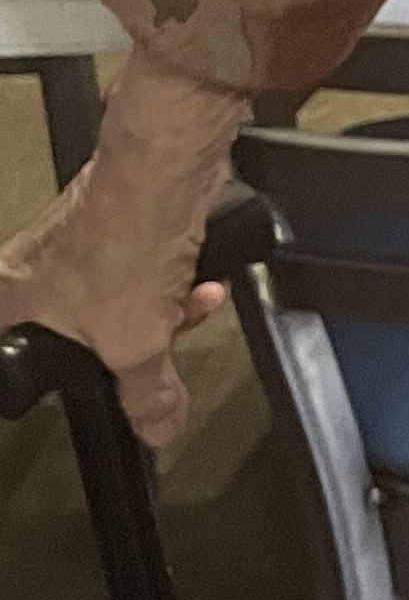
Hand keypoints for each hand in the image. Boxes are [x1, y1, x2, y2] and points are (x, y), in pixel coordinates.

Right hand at [0, 180, 225, 457]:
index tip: (83, 381)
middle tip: (152, 346)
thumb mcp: (134, 343)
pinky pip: (140, 270)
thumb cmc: (123, 239)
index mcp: (6, 303)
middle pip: (76, 334)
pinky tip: (199, 282)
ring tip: (188, 305)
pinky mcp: (112, 227)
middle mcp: (30, 271)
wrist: (164, 171)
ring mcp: (72, 246)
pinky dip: (170, 280)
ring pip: (115, 300)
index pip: (14, 363)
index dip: (51, 381)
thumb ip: (145, 393)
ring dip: (160, 311)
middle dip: (130, 343)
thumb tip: (156, 427)